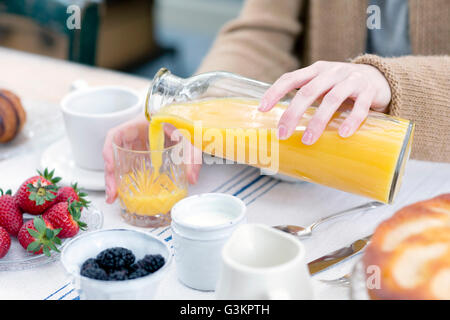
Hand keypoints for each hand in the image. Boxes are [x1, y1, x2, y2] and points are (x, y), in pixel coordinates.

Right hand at [102, 114, 201, 203]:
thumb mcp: (190, 136)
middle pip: (116, 152)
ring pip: (122, 160)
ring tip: (115, 196)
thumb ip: (191, 154)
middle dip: (111, 173)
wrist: (191, 118)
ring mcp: (141, 144)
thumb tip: (191, 178)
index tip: (110, 166)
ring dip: (117, 178)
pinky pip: (134, 165)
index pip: (117, 134)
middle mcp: (138, 134)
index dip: (109, 150)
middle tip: (112, 192)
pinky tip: (130, 190)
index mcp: (143, 123)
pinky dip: (131, 178)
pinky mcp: (146, 153)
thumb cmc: (187, 121)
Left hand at [259, 61, 390, 143]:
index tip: (261, 109)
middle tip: (283, 134)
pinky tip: (343, 134)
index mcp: (316, 70)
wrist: (379, 77)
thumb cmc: (341, 86)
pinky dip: (351, 121)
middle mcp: (332, 72)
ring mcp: (351, 81)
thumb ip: (305, 96)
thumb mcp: (322, 85)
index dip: (274, 92)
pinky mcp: (369, 92)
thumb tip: (282, 123)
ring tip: (308, 141)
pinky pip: (360, 108)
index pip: (290, 78)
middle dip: (293, 114)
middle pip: (308, 92)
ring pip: (332, 100)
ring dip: (318, 121)